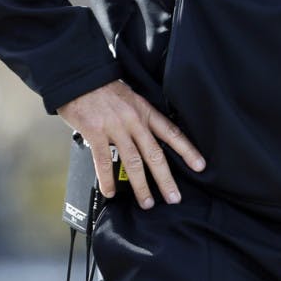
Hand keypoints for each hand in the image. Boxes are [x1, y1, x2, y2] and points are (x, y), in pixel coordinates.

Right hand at [58, 80, 205, 209]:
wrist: (81, 78)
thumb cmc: (104, 88)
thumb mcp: (130, 98)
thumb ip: (139, 118)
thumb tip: (147, 138)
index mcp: (144, 111)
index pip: (171, 132)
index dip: (187, 150)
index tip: (199, 165)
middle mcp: (134, 120)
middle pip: (155, 154)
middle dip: (166, 179)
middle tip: (174, 197)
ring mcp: (115, 127)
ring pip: (133, 162)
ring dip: (141, 186)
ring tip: (147, 202)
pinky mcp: (95, 133)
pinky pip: (103, 162)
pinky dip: (107, 180)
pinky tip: (110, 192)